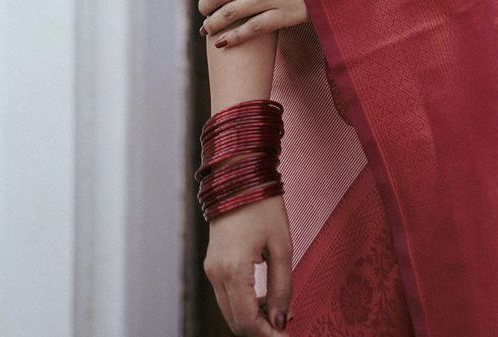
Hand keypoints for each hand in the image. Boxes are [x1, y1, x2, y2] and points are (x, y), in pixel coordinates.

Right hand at [204, 193, 293, 333]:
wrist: (238, 175)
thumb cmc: (263, 205)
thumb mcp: (282, 246)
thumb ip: (282, 288)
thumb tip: (279, 322)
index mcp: (233, 270)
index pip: (247, 321)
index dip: (268, 335)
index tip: (287, 335)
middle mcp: (216, 274)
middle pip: (235, 322)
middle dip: (260, 329)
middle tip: (286, 324)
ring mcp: (211, 269)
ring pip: (230, 312)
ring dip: (253, 318)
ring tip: (280, 310)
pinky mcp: (212, 264)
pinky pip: (226, 296)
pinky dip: (244, 304)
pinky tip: (264, 298)